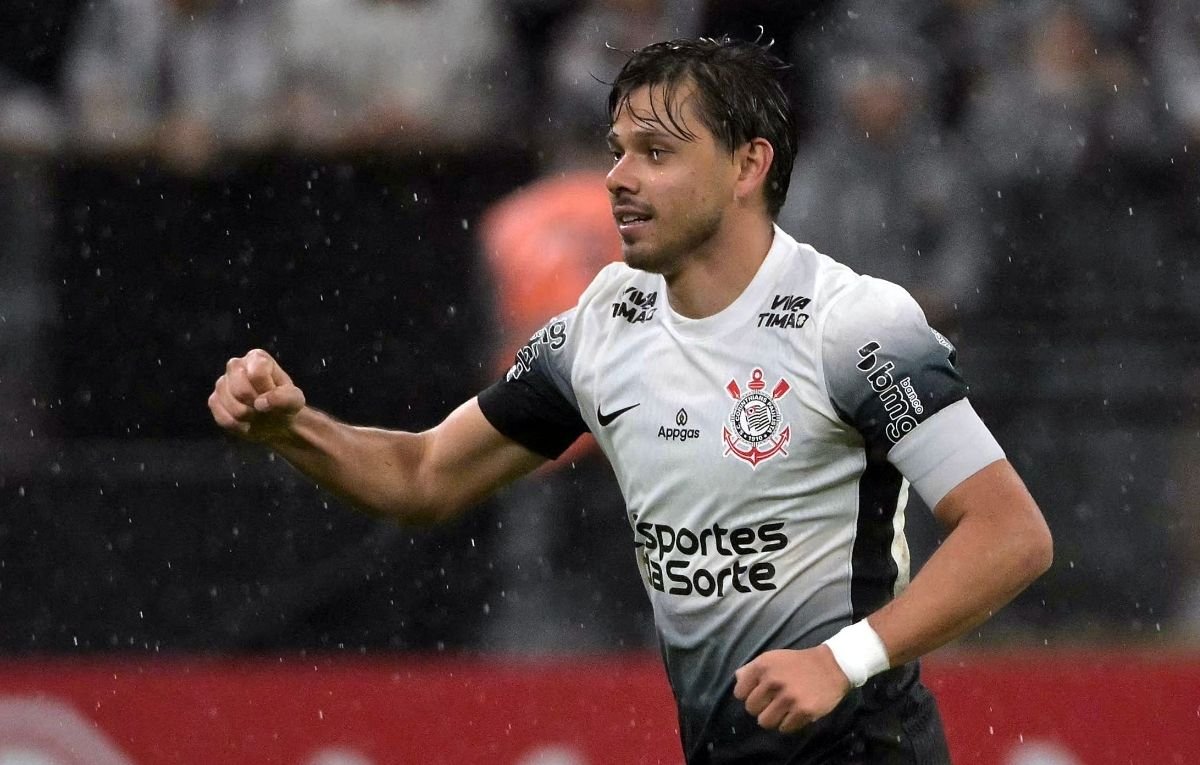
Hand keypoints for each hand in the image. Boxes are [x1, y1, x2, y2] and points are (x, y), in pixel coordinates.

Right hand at [208, 349, 305, 442]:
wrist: (275, 422)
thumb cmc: (285, 405)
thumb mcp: (295, 400)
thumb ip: (284, 398)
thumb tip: (261, 403)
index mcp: (257, 358)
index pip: (257, 373)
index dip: (267, 390)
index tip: (273, 395)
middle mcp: (235, 365)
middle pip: (240, 389)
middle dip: (255, 404)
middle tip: (264, 408)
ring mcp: (222, 382)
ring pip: (231, 404)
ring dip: (248, 416)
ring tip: (257, 414)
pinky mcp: (214, 400)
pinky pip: (223, 417)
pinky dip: (238, 425)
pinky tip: (246, 422)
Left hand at [733, 646, 850, 733]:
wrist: (832, 666)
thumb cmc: (798, 663)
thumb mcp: (772, 658)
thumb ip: (752, 668)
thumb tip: (738, 680)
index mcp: (763, 666)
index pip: (740, 693)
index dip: (749, 695)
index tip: (760, 694)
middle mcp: (773, 681)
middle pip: (751, 709)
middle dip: (761, 708)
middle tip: (773, 702)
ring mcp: (788, 697)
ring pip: (765, 722)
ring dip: (773, 719)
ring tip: (783, 710)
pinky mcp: (803, 711)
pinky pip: (784, 728)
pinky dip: (789, 724)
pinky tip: (796, 713)